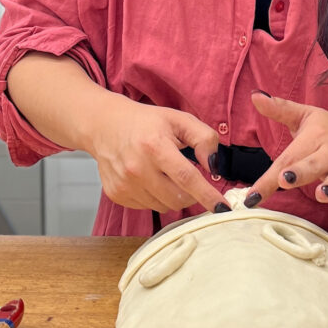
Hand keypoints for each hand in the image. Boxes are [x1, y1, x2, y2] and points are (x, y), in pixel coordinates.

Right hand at [87, 95, 227, 212]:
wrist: (105, 126)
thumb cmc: (146, 123)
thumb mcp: (179, 119)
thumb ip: (204, 138)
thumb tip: (214, 165)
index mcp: (155, 146)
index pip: (186, 177)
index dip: (207, 195)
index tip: (222, 208)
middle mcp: (137, 168)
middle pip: (178, 198)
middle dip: (191, 194)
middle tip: (187, 177)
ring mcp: (125, 184)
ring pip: (164, 206)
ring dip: (173, 195)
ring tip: (164, 173)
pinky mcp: (117, 194)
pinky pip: (148, 207)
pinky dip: (156, 197)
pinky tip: (149, 178)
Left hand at [244, 91, 327, 213]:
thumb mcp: (307, 117)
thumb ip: (281, 110)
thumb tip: (254, 97)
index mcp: (315, 137)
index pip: (288, 158)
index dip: (268, 178)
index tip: (251, 195)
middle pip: (313, 165)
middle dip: (299, 173)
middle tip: (284, 179)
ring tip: (323, 193)